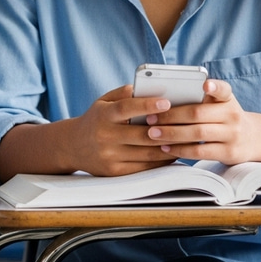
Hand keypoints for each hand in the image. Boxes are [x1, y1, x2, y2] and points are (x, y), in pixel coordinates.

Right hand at [58, 85, 180, 176]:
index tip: (166, 101)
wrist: (74, 146)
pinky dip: (162, 161)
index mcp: (102, 115)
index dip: (146, 105)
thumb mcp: (104, 101)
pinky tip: (172, 152)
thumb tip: (150, 89)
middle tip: (186, 123)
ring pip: (147, 153)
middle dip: (167, 129)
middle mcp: (105, 136)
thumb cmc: (96, 119)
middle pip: (142, 135)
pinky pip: (145, 168)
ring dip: (169, 147)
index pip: (125, 109)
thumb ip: (124, 94)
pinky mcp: (116, 172)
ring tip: (185, 138)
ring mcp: (110, 156)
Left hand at [143, 79, 260, 164]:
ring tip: (152, 133)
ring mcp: (233, 135)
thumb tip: (161, 99)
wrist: (252, 139)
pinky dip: (180, 150)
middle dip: (170, 116)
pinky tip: (165, 147)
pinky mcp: (230, 153)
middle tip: (150, 118)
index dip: (214, 87)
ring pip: (197, 133)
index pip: (223, 89)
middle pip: (197, 114)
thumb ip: (199, 98)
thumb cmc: (223, 116)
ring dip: (171, 134)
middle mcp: (232, 115)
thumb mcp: (219, 103)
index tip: (205, 85)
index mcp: (227, 98)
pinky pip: (201, 151)